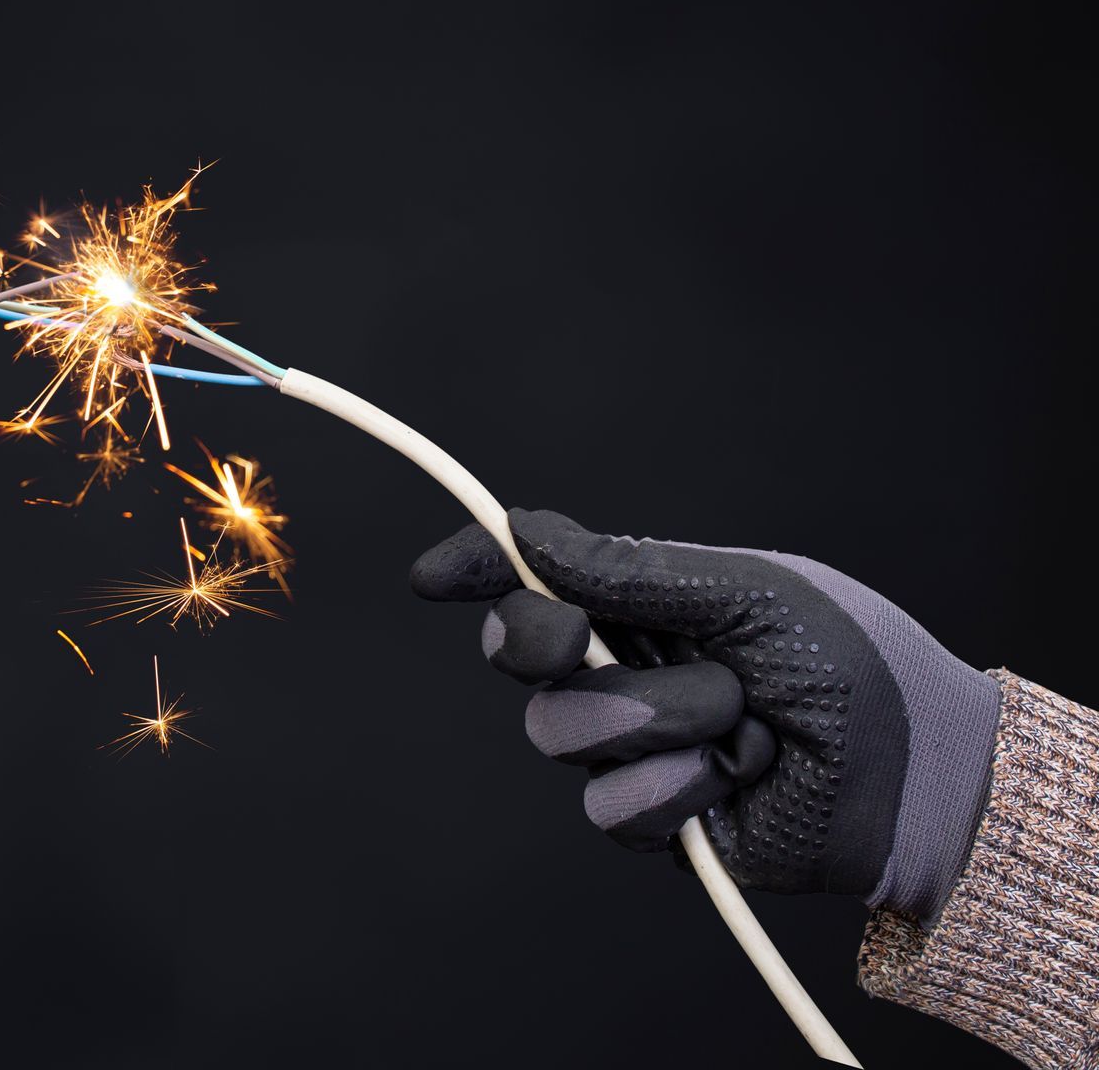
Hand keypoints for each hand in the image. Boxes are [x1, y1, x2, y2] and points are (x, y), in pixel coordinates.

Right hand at [411, 509, 1000, 919]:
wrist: (916, 773)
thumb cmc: (848, 662)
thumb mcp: (743, 592)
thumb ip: (631, 571)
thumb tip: (528, 533)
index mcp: (640, 600)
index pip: (533, 579)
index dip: (478, 572)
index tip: (433, 579)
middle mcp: (621, 667)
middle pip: (520, 657)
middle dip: (552, 646)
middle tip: (593, 643)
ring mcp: (630, 744)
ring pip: (563, 734)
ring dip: (661, 720)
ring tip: (742, 720)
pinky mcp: (651, 816)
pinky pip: (611, 807)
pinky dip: (682, 788)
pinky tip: (740, 778)